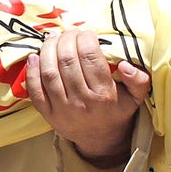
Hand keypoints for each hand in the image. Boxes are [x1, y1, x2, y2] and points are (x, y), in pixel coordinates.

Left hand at [24, 28, 150, 167]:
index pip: (91, 58)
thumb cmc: (116, 111)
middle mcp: (82, 103)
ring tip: (53, 38)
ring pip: (50, 72)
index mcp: (104, 95)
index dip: (86, 38)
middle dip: (66, 39)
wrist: (100, 140)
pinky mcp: (47, 115)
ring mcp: (62, 110)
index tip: (86, 32)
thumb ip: (139, 80)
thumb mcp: (135, 98)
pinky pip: (35, 90)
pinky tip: (34, 56)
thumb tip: (125, 64)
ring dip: (48, 49)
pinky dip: (31, 71)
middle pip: (68, 61)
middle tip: (69, 32)